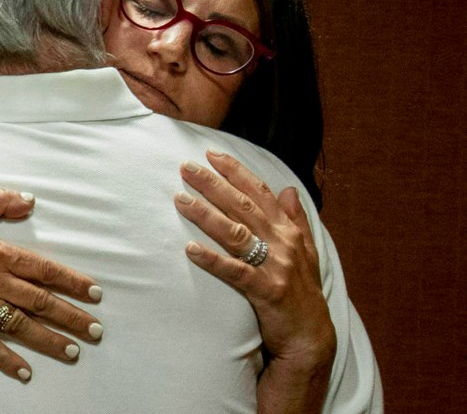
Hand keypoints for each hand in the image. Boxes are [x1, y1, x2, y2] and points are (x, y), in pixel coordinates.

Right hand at [0, 188, 102, 381]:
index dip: (72, 282)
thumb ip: (1, 201)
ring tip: (73, 351)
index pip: (44, 269)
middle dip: (72, 317)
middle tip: (95, 331)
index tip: (94, 293)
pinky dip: (6, 359)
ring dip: (49, 340)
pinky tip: (24, 371)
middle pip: (40, 301)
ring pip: (20, 325)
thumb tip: (29, 201)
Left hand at [174, 151, 335, 411]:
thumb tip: (288, 189)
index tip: (211, 155)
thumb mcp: (305, 252)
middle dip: (213, 184)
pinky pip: (235, 272)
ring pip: (236, 233)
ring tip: (180, 200)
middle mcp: (283, 243)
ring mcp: (276, 267)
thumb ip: (296, 219)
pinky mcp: (266, 292)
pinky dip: (212, 260)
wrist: (312, 338)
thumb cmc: (302, 292)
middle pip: (243, 207)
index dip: (236, 172)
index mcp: (289, 231)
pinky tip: (189, 249)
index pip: (260, 192)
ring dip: (206, 215)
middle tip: (186, 168)